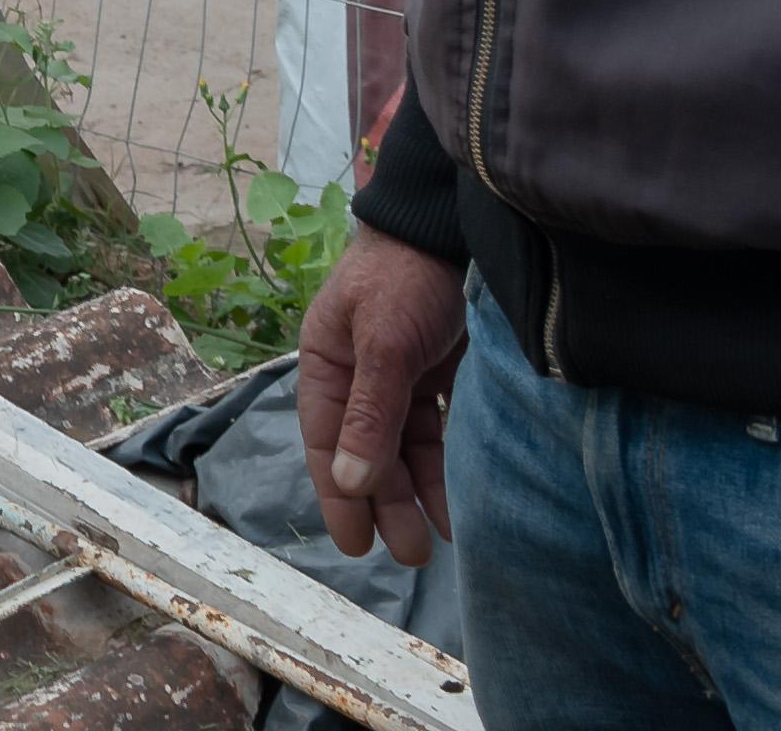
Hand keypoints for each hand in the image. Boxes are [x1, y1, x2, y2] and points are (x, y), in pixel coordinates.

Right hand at [296, 226, 467, 567]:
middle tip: (410, 556)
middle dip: (385, 505)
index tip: (355, 545)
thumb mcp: (384, 343)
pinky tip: (456, 503)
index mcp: (327, 363)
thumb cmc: (404, 276)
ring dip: (415, 494)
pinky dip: (442, 468)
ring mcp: (399, 376)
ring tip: (433, 544)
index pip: (324, 441)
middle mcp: (358, 375)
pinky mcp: (437, 374)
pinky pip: (435, 433)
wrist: (454, 224)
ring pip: (402, 449)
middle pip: (366, 452)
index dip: (338, 495)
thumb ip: (370, 413)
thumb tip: (348, 482)